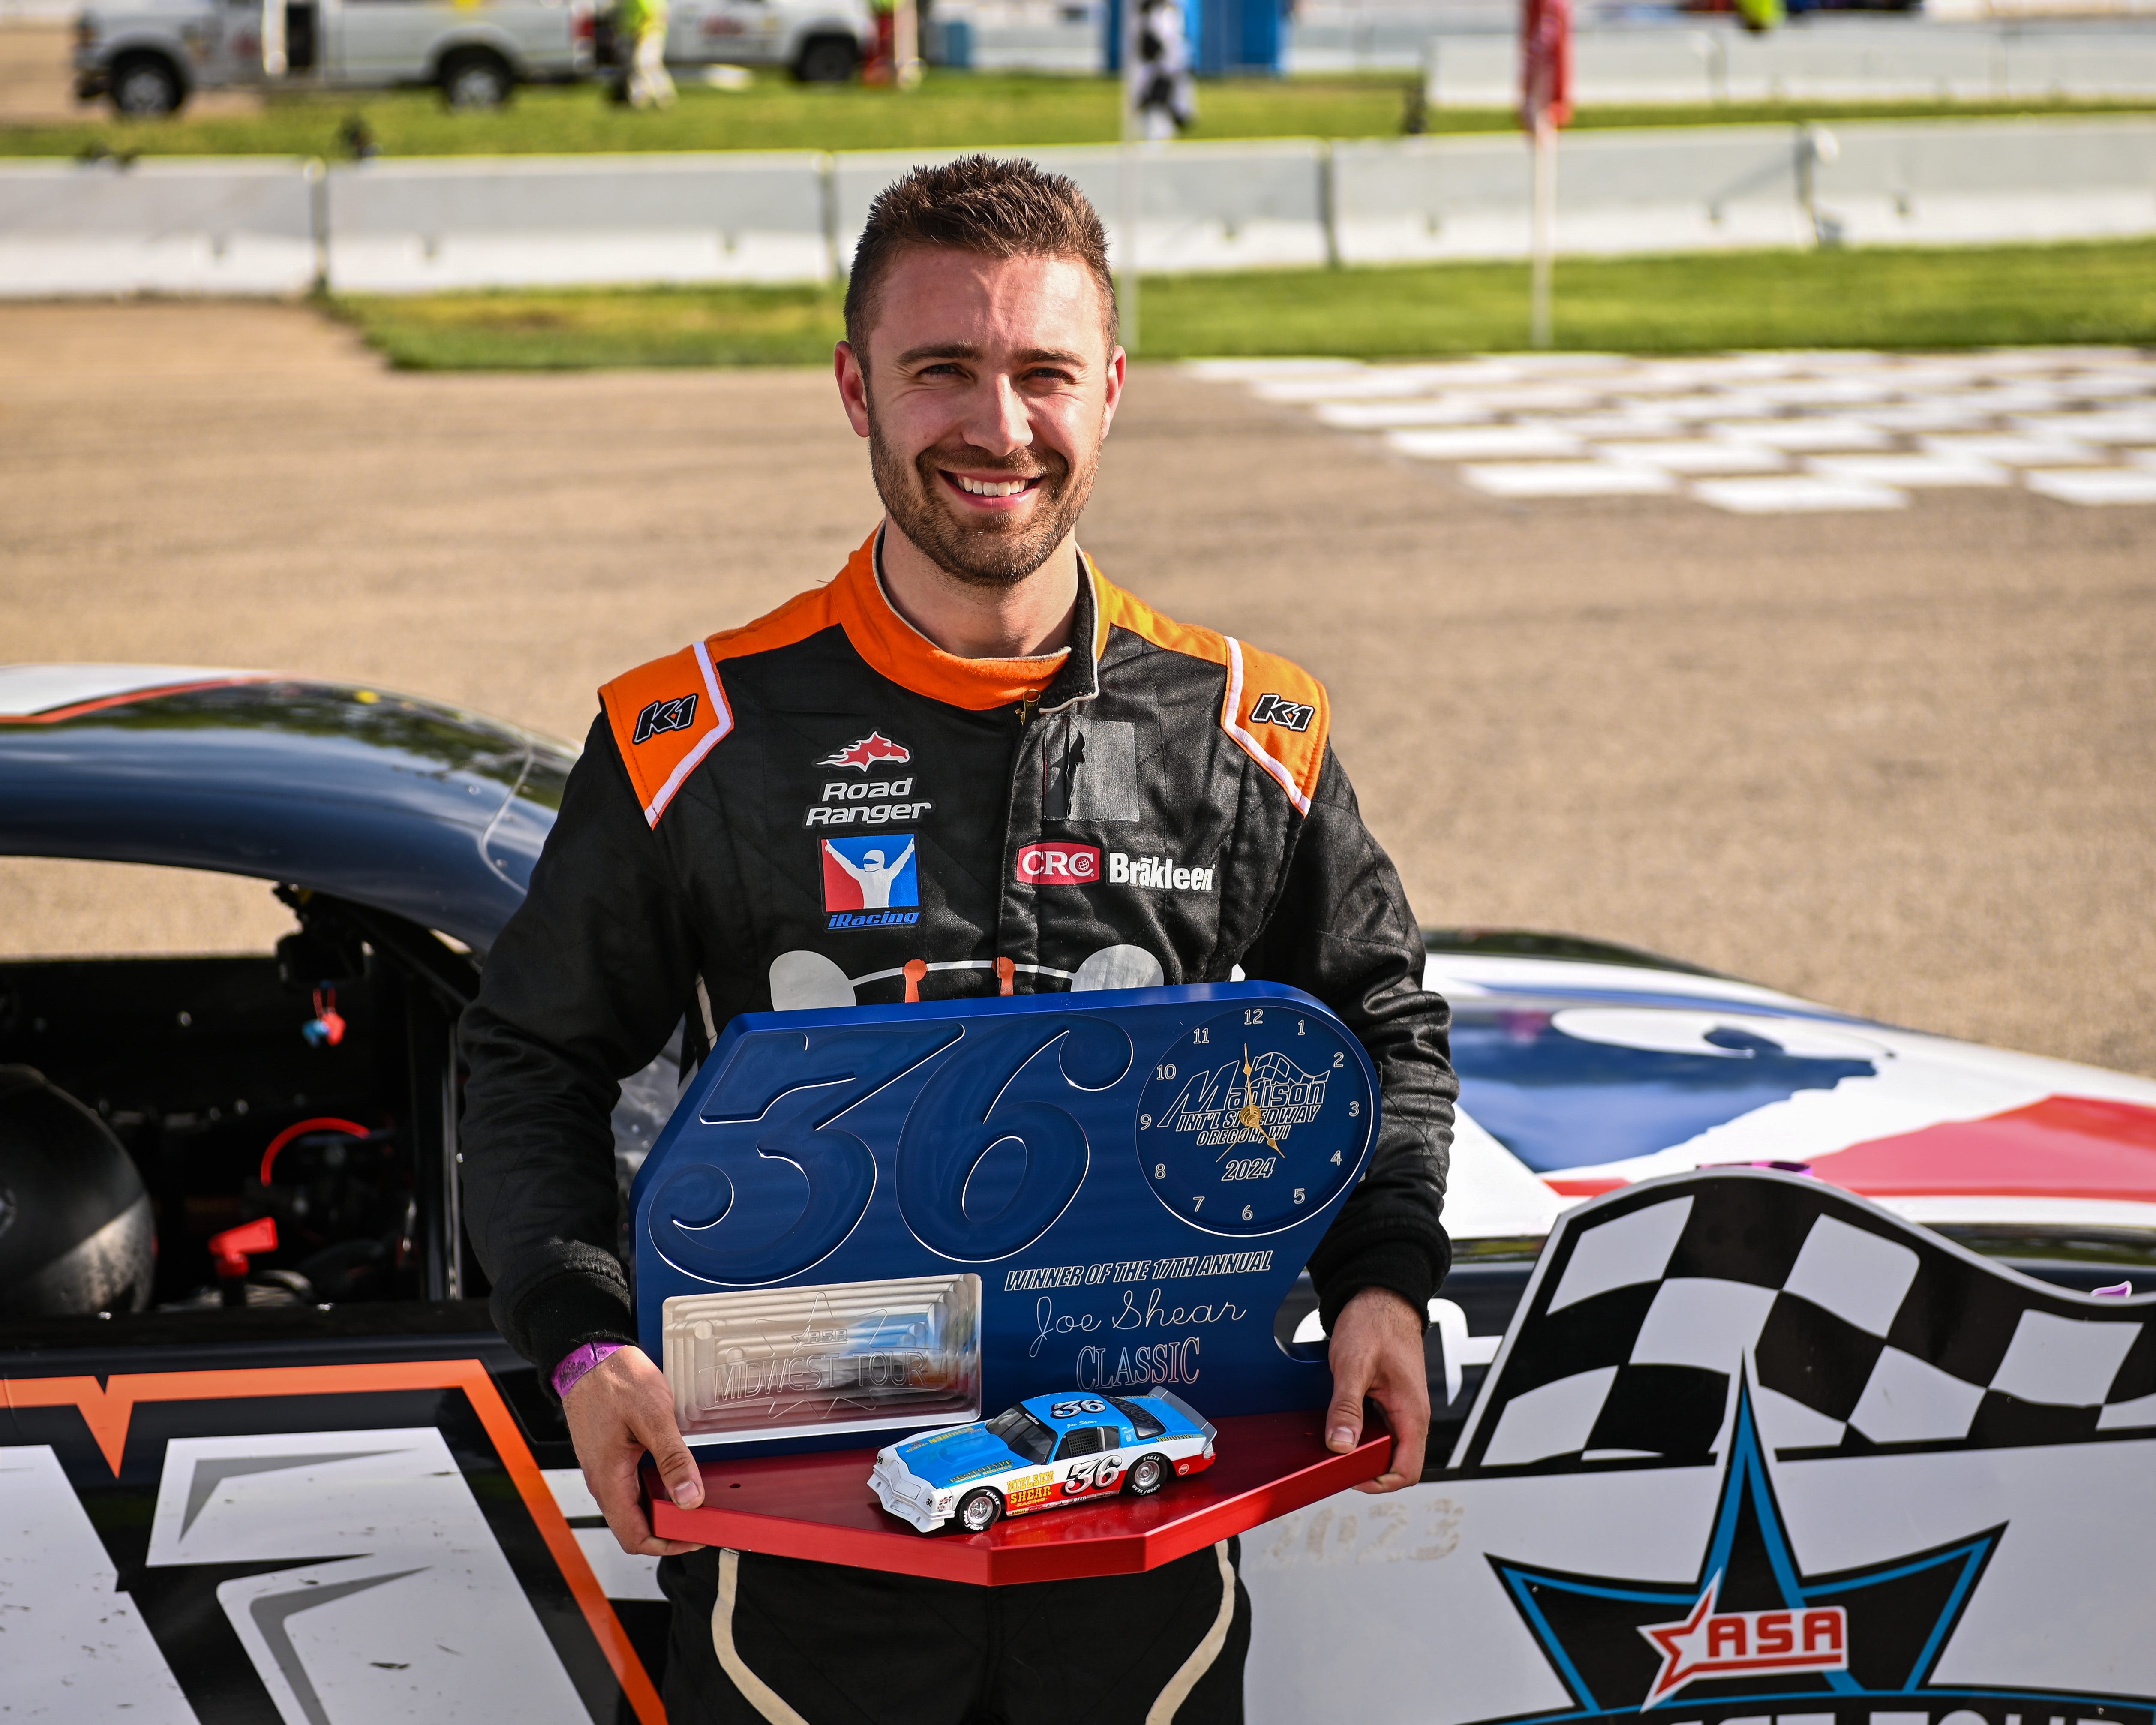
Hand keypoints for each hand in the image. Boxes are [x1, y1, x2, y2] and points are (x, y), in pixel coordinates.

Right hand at [562, 1344, 706, 1555]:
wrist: (589, 1357)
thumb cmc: (614, 1380)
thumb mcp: (653, 1417)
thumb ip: (673, 1459)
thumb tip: (690, 1498)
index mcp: (608, 1480)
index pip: (634, 1537)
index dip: (667, 1545)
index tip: (697, 1535)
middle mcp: (604, 1481)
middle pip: (636, 1527)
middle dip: (670, 1529)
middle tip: (703, 1517)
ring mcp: (606, 1470)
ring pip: (635, 1507)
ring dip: (664, 1509)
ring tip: (695, 1497)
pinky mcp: (611, 1457)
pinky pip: (633, 1486)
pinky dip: (657, 1489)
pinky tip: (677, 1475)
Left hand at [1324, 1286, 1429, 1493]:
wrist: (1382, 1294)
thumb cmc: (1374, 1322)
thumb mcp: (1353, 1365)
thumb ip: (1348, 1407)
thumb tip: (1341, 1445)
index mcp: (1412, 1412)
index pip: (1407, 1470)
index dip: (1379, 1483)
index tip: (1349, 1476)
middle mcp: (1411, 1414)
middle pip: (1397, 1462)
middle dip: (1367, 1469)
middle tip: (1335, 1460)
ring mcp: (1401, 1407)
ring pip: (1387, 1445)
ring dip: (1362, 1449)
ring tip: (1335, 1442)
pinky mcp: (1390, 1398)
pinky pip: (1379, 1427)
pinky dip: (1360, 1431)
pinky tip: (1340, 1422)